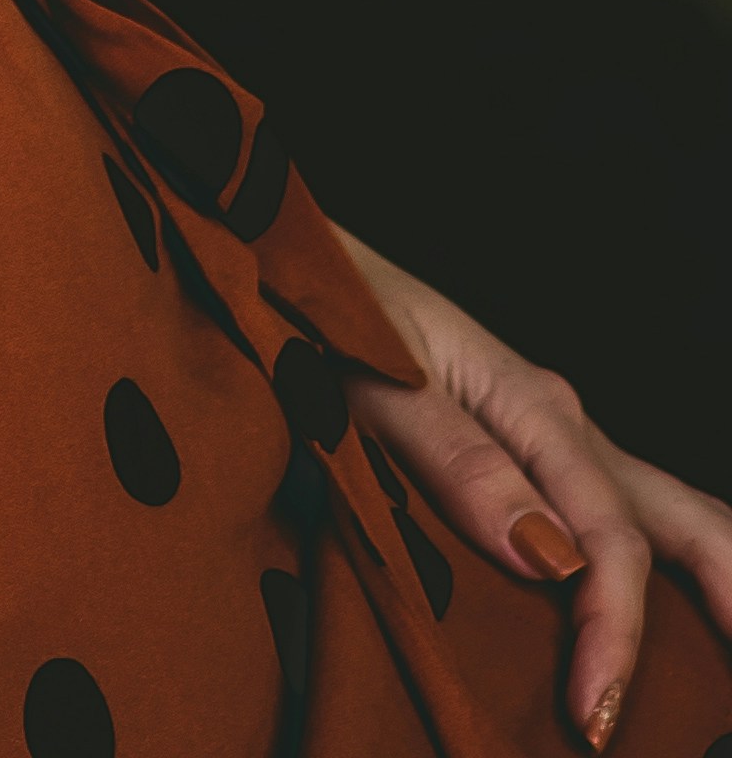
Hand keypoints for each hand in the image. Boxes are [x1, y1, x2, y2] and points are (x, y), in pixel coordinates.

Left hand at [332, 230, 731, 749]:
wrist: (287, 263)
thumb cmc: (323, 311)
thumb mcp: (375, 380)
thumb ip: (457, 461)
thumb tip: (548, 556)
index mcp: (532, 405)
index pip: (606, 536)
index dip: (612, 630)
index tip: (592, 711)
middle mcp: (558, 424)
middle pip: (677, 518)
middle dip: (725, 597)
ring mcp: (547, 440)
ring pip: (655, 519)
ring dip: (698, 589)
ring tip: (724, 664)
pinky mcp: (524, 457)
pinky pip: (608, 520)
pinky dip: (649, 575)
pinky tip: (656, 622)